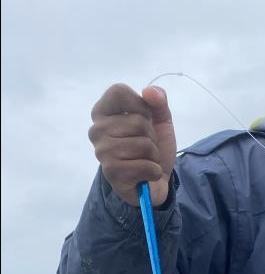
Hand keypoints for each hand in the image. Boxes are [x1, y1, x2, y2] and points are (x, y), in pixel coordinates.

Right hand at [88, 83, 175, 206]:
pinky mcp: (112, 172)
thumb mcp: (159, 121)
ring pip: (144, 145)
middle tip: (145, 147)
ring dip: (153, 155)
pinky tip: (145, 174)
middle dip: (151, 137)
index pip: (119, 92)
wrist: (154, 182)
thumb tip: (150, 91)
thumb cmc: (151, 147)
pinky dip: (153, 171)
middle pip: (138, 121)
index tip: (143, 118)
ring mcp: (102, 152)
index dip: (140, 105)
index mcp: (102, 111)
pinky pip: (146, 166)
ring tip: (145, 160)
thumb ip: (158, 102)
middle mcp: (96, 129)